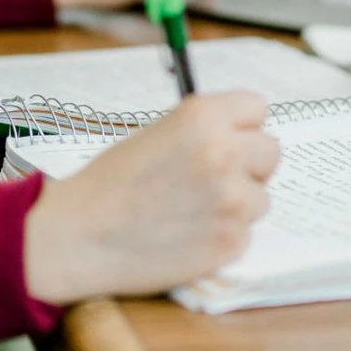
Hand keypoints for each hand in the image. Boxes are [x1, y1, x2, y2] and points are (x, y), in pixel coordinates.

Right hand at [22, 91, 279, 302]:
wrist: (80, 235)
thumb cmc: (109, 183)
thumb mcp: (156, 134)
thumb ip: (203, 130)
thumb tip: (241, 135)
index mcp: (203, 117)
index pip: (257, 108)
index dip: (240, 126)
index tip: (227, 139)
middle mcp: (225, 153)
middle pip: (270, 151)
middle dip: (247, 165)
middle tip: (213, 179)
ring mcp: (232, 200)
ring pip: (261, 197)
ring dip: (236, 205)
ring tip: (191, 211)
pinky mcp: (232, 242)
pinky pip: (246, 233)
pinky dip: (223, 236)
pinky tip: (188, 236)